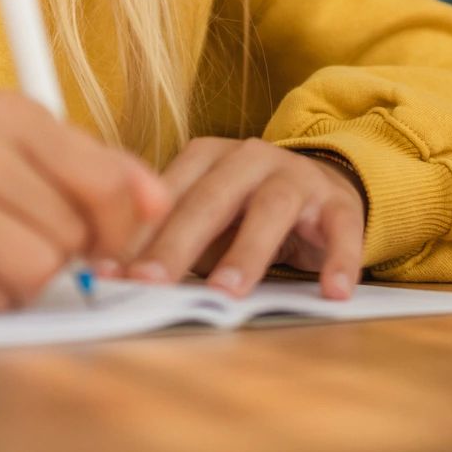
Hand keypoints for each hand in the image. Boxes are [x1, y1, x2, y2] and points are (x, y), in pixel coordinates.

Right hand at [0, 89, 169, 310]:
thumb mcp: (19, 151)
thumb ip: (96, 169)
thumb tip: (160, 202)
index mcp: (6, 110)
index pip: (104, 179)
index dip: (118, 226)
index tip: (105, 242)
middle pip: (71, 231)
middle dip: (59, 250)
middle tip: (16, 238)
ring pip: (38, 269)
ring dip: (23, 280)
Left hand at [114, 137, 364, 299]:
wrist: (322, 187)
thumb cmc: (248, 211)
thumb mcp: (207, 217)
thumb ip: (168, 236)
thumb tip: (111, 273)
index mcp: (208, 157)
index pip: (168, 193)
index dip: (139, 233)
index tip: (111, 272)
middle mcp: (250, 158)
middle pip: (211, 198)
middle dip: (178, 243)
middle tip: (152, 284)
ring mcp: (296, 175)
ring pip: (270, 208)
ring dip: (247, 252)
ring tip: (227, 294)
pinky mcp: (338, 201)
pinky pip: (340, 228)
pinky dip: (337, 259)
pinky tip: (332, 292)